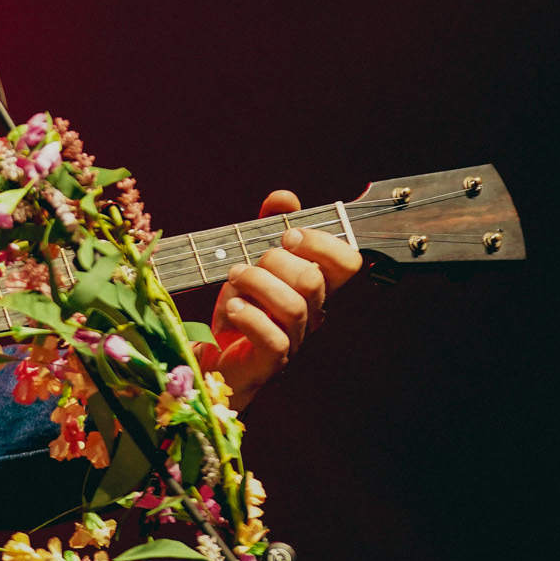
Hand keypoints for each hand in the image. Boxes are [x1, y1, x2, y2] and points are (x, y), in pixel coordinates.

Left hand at [197, 191, 361, 411]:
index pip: (347, 262)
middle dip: (275, 261)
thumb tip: (286, 198)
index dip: (321, 242)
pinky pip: (274, 339)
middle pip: (313, 280)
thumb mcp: (251, 259)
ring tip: (233, 280)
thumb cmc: (240, 306)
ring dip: (255, 283)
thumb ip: (268, 225)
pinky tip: (233, 309)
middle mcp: (312, 313)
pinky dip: (249, 316)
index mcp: (315, 286)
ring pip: (293, 306)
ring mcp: (295, 339)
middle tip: (247, 262)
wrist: (212, 355)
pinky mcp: (272, 362)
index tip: (288, 236)